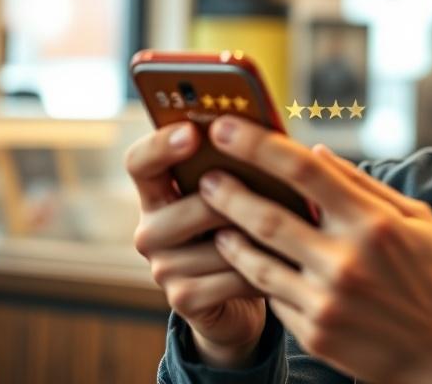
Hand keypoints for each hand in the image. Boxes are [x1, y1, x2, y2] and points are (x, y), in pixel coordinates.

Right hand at [125, 121, 267, 367]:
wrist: (236, 296)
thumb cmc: (241, 227)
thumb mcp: (235, 192)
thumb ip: (237, 165)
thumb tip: (267, 134)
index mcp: (157, 193)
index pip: (139, 162)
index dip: (162, 145)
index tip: (193, 132)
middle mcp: (150, 230)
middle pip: (191, 204)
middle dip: (237, 200)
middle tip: (273, 195)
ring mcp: (162, 267)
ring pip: (219, 243)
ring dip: (260, 238)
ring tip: (292, 230)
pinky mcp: (183, 299)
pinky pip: (232, 276)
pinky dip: (264, 269)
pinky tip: (285, 264)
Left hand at [198, 117, 431, 383]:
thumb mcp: (415, 219)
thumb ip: (363, 185)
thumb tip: (316, 154)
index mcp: (374, 223)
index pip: (304, 172)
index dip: (258, 145)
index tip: (225, 126)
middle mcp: (347, 261)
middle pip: (269, 217)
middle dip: (229, 192)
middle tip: (203, 176)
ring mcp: (327, 301)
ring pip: (258, 261)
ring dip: (230, 235)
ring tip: (213, 217)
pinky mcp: (315, 334)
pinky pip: (274, 296)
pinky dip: (255, 272)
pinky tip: (240, 256)